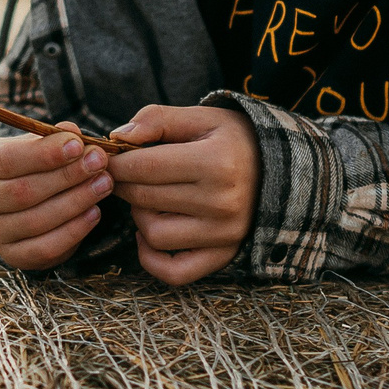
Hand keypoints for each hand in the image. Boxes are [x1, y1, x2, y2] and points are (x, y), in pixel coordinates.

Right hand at [0, 123, 112, 270]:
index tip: (78, 145)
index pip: (8, 160)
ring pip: (36, 221)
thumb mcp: (37, 144)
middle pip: (23, 192)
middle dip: (67, 176)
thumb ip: (53, 137)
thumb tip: (72, 132)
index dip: (45, 154)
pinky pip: (44, 248)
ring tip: (104, 184)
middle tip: (99, 163)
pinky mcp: (11, 255)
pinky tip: (94, 212)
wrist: (20, 200)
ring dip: (76, 201)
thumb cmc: (31, 164)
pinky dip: (73, 231)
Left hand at [106, 105, 255, 285]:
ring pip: (153, 234)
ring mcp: (224, 234)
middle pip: (144, 198)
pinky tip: (146, 234)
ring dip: (138, 215)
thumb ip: (157, 120)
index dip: (116, 162)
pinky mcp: (223, 255)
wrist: (279, 168)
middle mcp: (222, 203)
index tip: (109, 156)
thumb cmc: (233, 139)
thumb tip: (116, 138)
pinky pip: (174, 271)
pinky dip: (151, 258)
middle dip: (123, 183)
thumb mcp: (201, 117)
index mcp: (216, 162)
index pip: (143, 167)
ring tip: (147, 196)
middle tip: (124, 172)